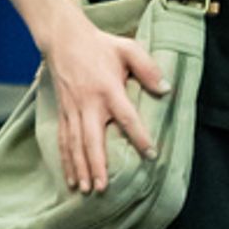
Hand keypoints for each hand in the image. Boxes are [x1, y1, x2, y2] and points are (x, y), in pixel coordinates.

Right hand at [45, 12, 166, 192]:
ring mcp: (73, 109)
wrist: (64, 38)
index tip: (150, 154)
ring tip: (85, 190)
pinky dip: (66, 161)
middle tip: (103, 187)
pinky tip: (70, 178)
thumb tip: (165, 89)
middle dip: (97, 165)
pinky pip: (63, 140)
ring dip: (80, 168)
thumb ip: (148, 68)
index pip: (126, 117)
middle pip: (92, 139)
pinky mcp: (63, 112)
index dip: (139, 136)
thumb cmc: (100, 45)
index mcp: (108, 89)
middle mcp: (88, 103)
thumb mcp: (128, 48)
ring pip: (75, 144)